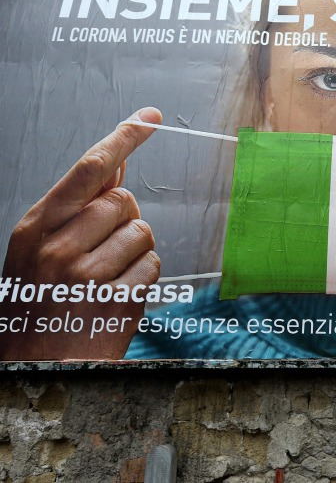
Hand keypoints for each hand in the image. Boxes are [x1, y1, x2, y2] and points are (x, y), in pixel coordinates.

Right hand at [0, 108, 161, 359]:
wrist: (33, 367)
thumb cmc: (37, 303)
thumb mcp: (39, 248)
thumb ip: (76, 207)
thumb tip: (115, 165)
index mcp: (36, 228)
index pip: (89, 169)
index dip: (123, 138)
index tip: (148, 118)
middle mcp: (59, 247)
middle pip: (123, 201)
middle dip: (122, 220)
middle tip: (99, 249)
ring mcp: (89, 276)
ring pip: (142, 232)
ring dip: (133, 251)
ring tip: (104, 276)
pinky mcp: (118, 301)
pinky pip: (153, 266)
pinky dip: (142, 277)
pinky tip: (116, 295)